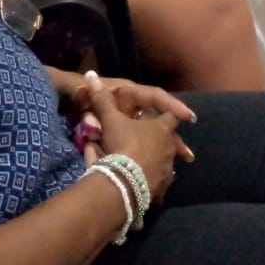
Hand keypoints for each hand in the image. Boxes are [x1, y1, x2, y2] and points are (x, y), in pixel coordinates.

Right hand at [83, 71, 187, 202]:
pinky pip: (159, 185)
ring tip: (152, 165)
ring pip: (167, 163)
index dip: (170, 112)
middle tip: (157, 142)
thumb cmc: (123, 145)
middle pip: (170, 141)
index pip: (170, 115)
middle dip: (165, 141)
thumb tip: (90, 75)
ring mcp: (167, 170)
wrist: (125, 182)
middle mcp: (169, 148)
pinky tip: (146, 186)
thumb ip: (102, 99)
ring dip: (160, 162)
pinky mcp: (160, 189)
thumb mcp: (111, 120)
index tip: (175, 114)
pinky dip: (153, 183)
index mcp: (162, 127)